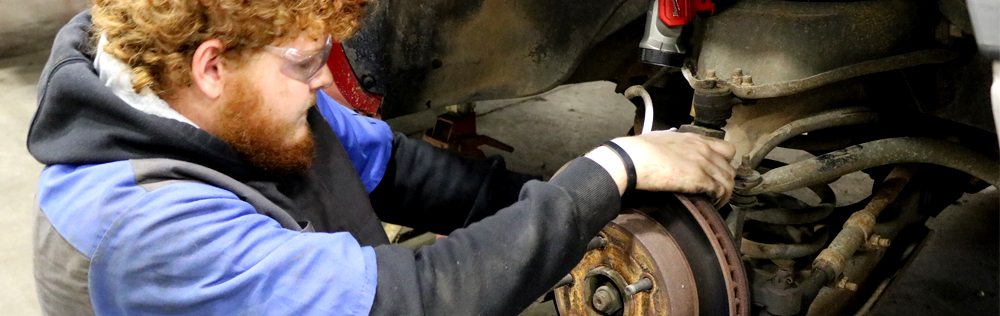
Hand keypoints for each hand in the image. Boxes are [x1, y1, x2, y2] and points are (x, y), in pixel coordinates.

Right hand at [585, 131, 735, 204]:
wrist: (633, 159)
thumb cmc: (640, 149)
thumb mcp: (662, 137)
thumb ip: (673, 140)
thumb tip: (672, 140)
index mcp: (696, 139)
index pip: (727, 149)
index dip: (725, 163)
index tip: (716, 173)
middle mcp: (704, 149)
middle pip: (730, 168)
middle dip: (725, 181)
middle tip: (715, 191)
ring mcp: (704, 164)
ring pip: (728, 181)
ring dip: (724, 194)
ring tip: (714, 202)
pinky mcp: (700, 179)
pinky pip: (720, 190)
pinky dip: (718, 199)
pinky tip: (710, 204)